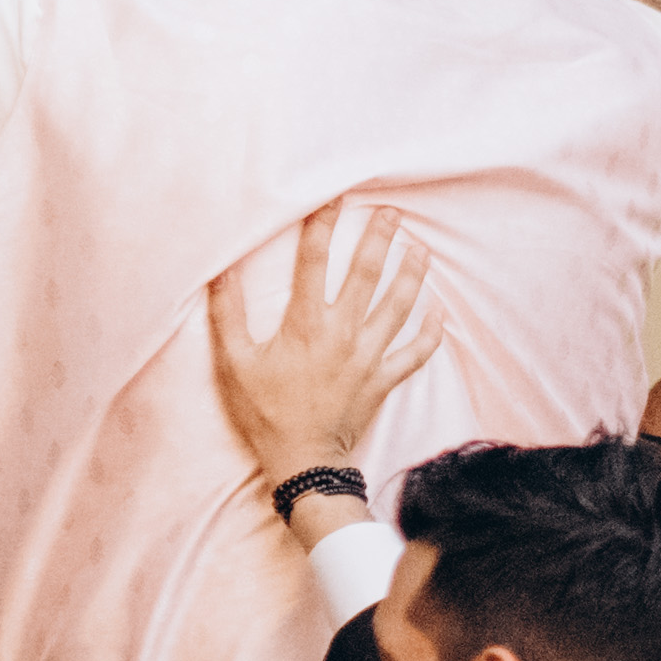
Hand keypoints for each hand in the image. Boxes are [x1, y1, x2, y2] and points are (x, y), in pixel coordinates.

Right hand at [211, 202, 442, 494]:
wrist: (302, 462)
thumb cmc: (265, 412)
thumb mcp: (235, 364)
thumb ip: (228, 315)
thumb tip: (221, 273)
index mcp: (305, 324)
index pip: (314, 262)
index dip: (323, 226)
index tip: (333, 197)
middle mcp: (342, 334)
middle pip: (366, 274)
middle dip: (380, 238)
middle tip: (391, 210)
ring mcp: (368, 357)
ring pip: (399, 307)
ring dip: (412, 274)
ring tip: (422, 247)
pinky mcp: (383, 381)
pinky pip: (415, 354)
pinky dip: (430, 334)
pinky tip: (440, 312)